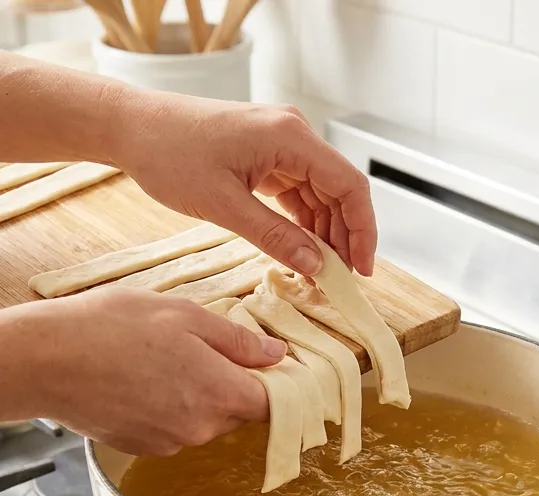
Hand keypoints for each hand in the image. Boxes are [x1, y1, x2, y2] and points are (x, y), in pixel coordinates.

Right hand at [18, 289, 284, 455]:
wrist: (44, 360)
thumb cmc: (111, 328)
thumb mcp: (185, 315)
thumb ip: (238, 341)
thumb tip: (277, 356)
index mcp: (221, 394)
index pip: (276, 405)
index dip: (282, 386)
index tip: (280, 369)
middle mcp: (201, 428)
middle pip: (240, 412)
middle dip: (235, 385)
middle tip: (209, 350)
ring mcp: (170, 443)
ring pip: (206, 420)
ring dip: (200, 395)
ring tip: (167, 361)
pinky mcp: (142, 448)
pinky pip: (174, 429)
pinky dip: (170, 408)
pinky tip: (145, 380)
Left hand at [110, 94, 376, 276]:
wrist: (130, 127)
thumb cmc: (168, 153)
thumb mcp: (223, 205)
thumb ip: (275, 237)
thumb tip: (316, 267)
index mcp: (290, 137)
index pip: (349, 186)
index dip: (363, 231)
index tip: (361, 269)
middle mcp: (294, 134)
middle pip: (340, 191)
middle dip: (344, 237)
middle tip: (339, 280)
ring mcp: (282, 143)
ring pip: (322, 194)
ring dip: (324, 233)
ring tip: (319, 272)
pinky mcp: (268, 154)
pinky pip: (299, 191)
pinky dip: (303, 221)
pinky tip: (301, 249)